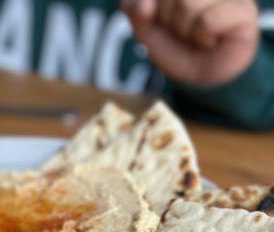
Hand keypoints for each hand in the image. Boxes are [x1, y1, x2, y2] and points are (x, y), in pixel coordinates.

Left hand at [122, 0, 258, 86]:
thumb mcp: (148, 32)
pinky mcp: (245, 10)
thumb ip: (137, 11)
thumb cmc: (178, 49)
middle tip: (181, 31)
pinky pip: (208, 21)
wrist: (203, 76)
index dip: (145, 5)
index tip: (148, 16)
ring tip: (196, 36)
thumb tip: (143, 6)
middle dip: (167, 20)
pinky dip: (202, 37)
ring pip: (187, 4)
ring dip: (184, 30)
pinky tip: (211, 40)